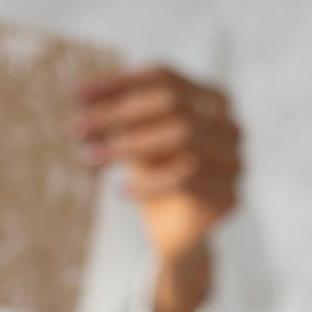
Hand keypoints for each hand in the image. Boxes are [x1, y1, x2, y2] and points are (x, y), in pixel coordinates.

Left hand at [73, 66, 243, 311]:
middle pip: (174, 104)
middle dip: (120, 114)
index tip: (77, 96)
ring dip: (130, 145)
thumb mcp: (133, 139)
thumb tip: (82, 97)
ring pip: (184, 137)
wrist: (177, 233)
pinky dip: (148, 183)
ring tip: (93, 158)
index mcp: (210, 99)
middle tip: (78, 129)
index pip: (165, 77)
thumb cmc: (156, 176)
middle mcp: (229, 125)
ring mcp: (234, 160)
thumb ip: (116, 116)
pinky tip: (122, 190)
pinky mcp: (229, 196)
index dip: (121, 83)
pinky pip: (187, 179)